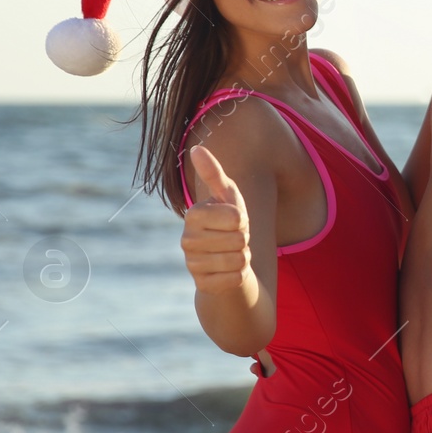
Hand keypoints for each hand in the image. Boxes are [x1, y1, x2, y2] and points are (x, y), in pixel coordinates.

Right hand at [181, 145, 252, 294]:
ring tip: (232, 253)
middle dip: (244, 238)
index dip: (243, 219)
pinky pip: (236, 278)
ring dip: (243, 257)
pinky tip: (229, 271)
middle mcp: (187, 240)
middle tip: (233, 238)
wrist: (226, 260)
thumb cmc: (229, 223)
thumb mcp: (227, 196)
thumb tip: (197, 148)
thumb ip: (213, 173)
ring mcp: (192, 264)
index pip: (236, 217)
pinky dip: (240, 275)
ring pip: (238, 259)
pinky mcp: (202, 284)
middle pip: (239, 238)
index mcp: (193, 215)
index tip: (234, 220)